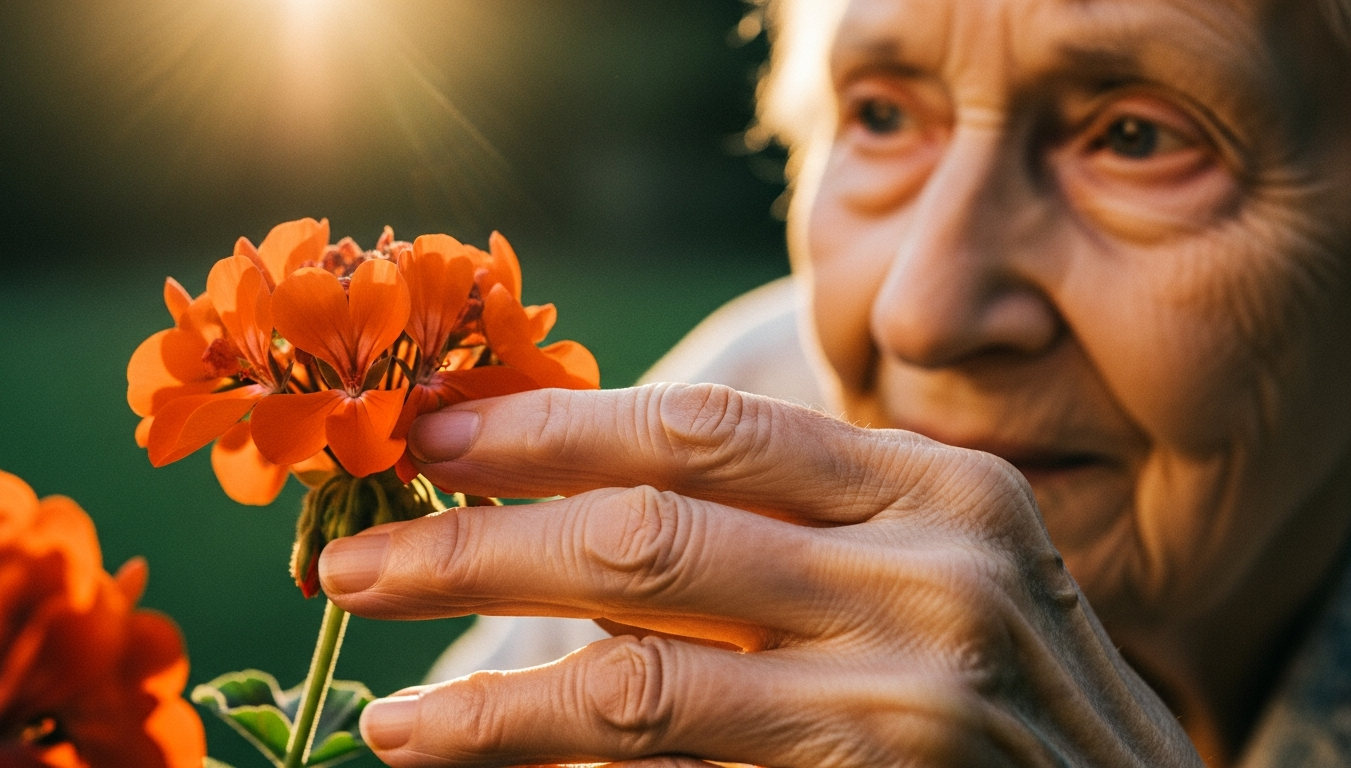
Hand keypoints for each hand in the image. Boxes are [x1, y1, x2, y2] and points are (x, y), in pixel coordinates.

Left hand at [320, 383, 1201, 766]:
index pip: (705, 426)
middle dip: (478, 543)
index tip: (433, 434)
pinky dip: (557, 760)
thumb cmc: (1012, 694)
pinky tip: (475, 756)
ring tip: (389, 706)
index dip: (549, 425)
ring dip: (491, 688)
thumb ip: (789, 530)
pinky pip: (673, 766)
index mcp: (936, 486)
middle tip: (352, 558)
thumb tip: (569, 506)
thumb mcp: (929, 572)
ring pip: (642, 677)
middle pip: (649, 532)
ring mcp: (914, 696)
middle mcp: (934, 573)